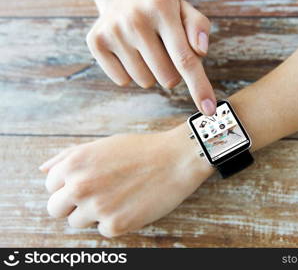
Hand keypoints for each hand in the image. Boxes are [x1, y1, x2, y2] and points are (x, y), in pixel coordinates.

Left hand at [39, 126, 213, 236]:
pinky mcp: (116, 225)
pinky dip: (115, 221)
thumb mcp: (101, 145)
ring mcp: (97, 208)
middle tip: (97, 195)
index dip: (68, 184)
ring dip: (93, 213)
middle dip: (71, 204)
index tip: (88, 181)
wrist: (176, 159)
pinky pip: (103, 230)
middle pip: (55, 209)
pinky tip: (131, 204)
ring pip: (77, 222)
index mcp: (74, 164)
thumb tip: (42, 170)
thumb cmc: (140, 150)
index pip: (50, 185)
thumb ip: (67, 156)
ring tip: (117, 197)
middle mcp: (80, 186)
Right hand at [86, 0, 215, 114]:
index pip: (185, 58)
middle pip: (168, 77)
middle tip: (165, 51)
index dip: (199, 87)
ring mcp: (113, 31)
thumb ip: (199, 27)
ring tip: (146, 49)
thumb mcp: (184, 10)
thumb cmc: (160, 10)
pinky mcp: (96, 43)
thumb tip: (200, 51)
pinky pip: (123, 81)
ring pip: (146, 82)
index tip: (209, 110)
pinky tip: (129, 52)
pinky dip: (131, 73)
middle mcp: (136, 19)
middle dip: (173, 73)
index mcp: (162, 8)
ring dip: (151, 73)